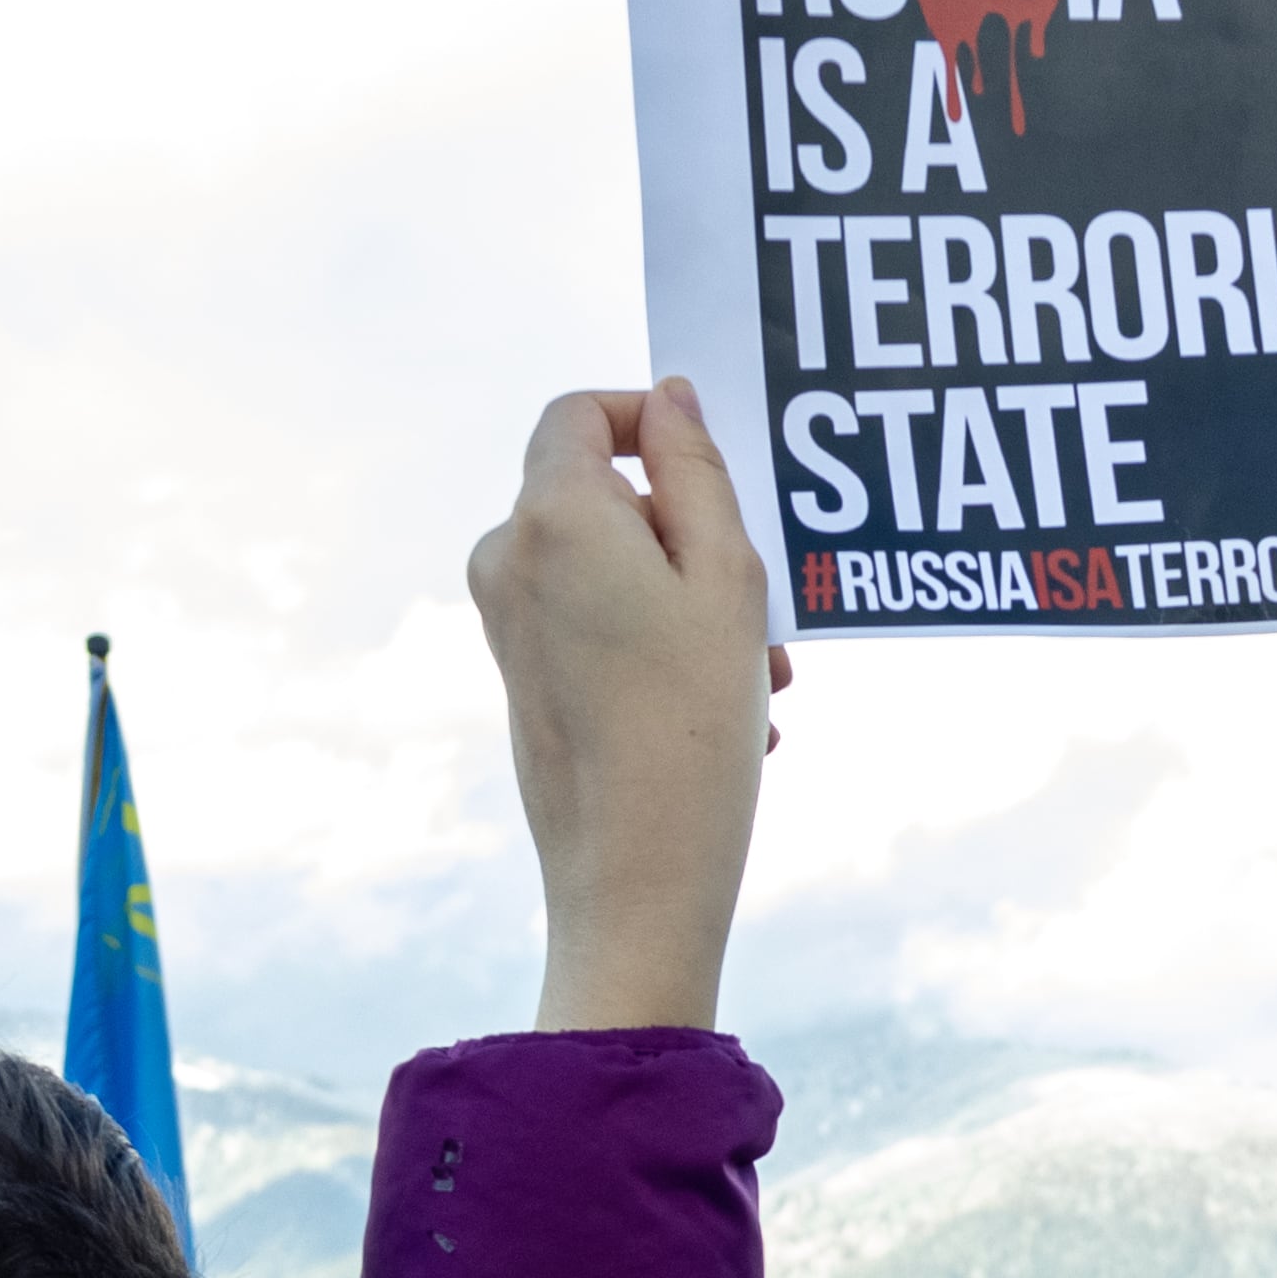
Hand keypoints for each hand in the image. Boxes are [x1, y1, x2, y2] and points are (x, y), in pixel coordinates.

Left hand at [471, 382, 792, 1030]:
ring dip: (695, 603)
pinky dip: (662, 644)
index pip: (582, 413)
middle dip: (697, 539)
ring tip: (764, 681)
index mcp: (553, 516)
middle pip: (608, 497)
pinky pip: (598, 624)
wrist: (633, 879)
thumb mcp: (726, 579)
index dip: (653, 423)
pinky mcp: (521, 676)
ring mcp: (507, 622)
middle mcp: (510, 559)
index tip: (719, 474)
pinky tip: (732, 714)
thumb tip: (669, 398)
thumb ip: (697, 471)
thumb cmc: (693, 729)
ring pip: (614, 568)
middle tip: (769, 616)